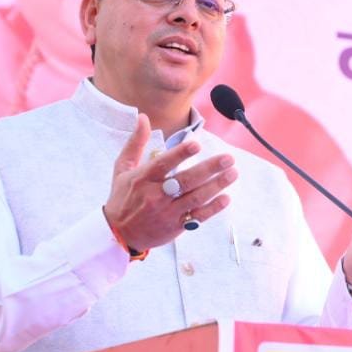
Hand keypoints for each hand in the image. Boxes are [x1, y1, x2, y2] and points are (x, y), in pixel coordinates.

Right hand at [103, 114, 237, 251]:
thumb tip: (143, 117)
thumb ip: (136, 142)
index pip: (163, 164)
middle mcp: (155, 195)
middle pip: (186, 180)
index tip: (198, 145)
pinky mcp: (176, 226)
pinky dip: (212, 208)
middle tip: (228, 158)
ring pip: (195, 198)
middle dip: (209, 169)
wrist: (118, 234)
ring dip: (216, 185)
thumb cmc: (123, 197)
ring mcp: (167, 212)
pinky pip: (197, 217)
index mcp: (143, 178)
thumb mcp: (123, 168)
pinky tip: (226, 198)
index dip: (180, 154)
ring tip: (233, 173)